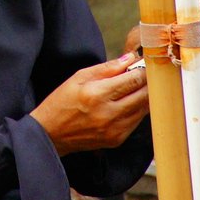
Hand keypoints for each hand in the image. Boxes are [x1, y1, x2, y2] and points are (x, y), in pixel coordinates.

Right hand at [30, 53, 148, 156]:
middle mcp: (108, 114)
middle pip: (144, 95)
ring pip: (144, 109)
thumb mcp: (78, 77)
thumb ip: (107, 68)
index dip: (143, 70)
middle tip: (148, 75)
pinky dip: (137, 110)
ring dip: (145, 97)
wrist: (50, 134)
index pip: (133, 80)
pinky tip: (130, 103)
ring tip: (139, 87)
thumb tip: (130, 58)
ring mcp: (114, 130)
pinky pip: (136, 122)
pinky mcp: (117, 140)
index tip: (146, 64)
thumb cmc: (62, 102)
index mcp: (96, 94)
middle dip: (149, 83)